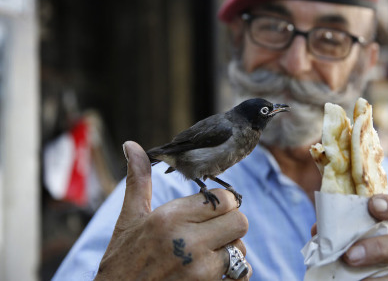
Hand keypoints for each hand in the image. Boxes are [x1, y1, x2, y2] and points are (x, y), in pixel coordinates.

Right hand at [95, 141, 250, 279]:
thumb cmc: (122, 261)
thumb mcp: (129, 219)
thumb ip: (139, 181)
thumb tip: (131, 145)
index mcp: (170, 219)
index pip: (224, 199)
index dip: (222, 203)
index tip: (210, 211)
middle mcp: (188, 242)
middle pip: (239, 221)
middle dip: (230, 225)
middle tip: (212, 232)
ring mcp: (200, 271)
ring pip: (241, 249)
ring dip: (230, 251)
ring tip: (207, 254)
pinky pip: (241, 276)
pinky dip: (233, 274)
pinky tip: (211, 272)